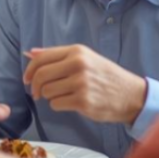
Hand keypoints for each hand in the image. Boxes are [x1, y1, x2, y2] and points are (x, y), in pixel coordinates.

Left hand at [23, 46, 146, 123]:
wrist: (132, 95)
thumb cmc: (105, 76)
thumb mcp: (84, 58)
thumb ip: (56, 55)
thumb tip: (29, 53)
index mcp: (77, 52)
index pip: (41, 59)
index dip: (29, 70)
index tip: (26, 79)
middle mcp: (78, 64)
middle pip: (40, 76)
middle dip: (35, 86)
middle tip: (37, 93)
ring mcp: (81, 83)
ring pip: (47, 91)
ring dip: (50, 96)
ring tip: (65, 95)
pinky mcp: (83, 101)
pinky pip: (56, 104)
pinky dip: (59, 105)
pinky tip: (72, 102)